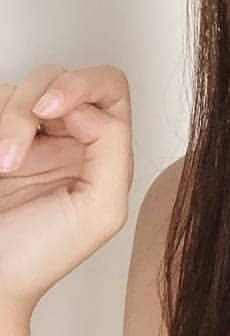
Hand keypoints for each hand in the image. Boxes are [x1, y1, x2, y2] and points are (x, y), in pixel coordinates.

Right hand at [0, 64, 133, 315]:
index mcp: (99, 151)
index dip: (83, 84)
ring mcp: (22, 136)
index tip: (53, 108)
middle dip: (35, 101)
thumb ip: (113, 148)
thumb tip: (86, 110)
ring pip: (21, 89)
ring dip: (9, 121)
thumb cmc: (38, 257)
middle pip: (60, 78)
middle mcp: (63, 138)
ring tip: (1, 166)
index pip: (107, 89)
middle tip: (17, 140)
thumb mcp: (102, 209)